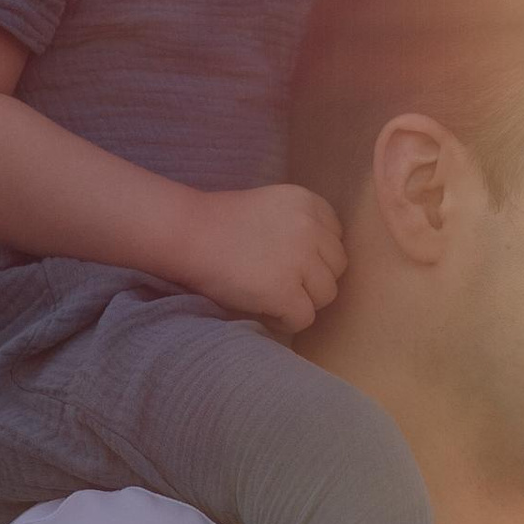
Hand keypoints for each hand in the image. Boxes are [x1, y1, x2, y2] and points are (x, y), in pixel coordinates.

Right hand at [174, 183, 346, 334]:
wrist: (187, 234)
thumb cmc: (219, 223)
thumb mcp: (272, 206)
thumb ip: (300, 225)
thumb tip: (323, 261)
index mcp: (308, 202)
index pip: (336, 239)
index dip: (316, 256)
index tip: (291, 262)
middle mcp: (311, 228)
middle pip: (336, 268)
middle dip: (313, 280)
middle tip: (283, 283)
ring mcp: (300, 260)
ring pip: (326, 295)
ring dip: (303, 301)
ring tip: (273, 297)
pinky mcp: (284, 291)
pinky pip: (304, 318)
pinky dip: (286, 321)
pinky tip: (266, 311)